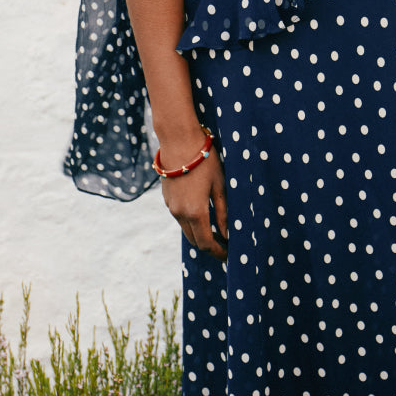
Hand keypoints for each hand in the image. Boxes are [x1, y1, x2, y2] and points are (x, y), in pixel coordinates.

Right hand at [159, 141, 227, 260]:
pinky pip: (179, 216)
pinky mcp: (166, 198)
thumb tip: (228, 233)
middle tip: (224, 243)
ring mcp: (171, 207)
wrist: (178, 140)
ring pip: (186, 229)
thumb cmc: (205, 160)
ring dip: (199, 232)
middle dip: (209, 245)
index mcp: (195, 212)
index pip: (206, 243)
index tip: (228, 254)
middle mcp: (179, 213)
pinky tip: (202, 211)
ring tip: (216, 228)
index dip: (218, 252)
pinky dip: (190, 221)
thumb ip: (223, 211)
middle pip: (194, 240)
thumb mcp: (220, 184)